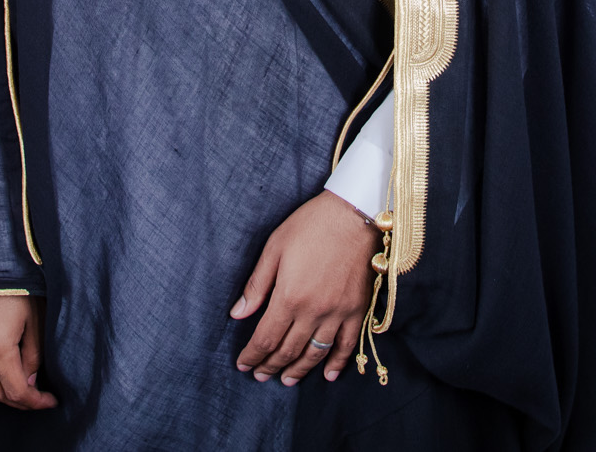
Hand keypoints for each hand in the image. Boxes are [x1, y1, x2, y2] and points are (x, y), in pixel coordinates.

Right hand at [0, 294, 57, 410]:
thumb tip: (30, 380)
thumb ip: (33, 354)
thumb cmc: (15, 283)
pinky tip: (3, 369)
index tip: (50, 401)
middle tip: (39, 400)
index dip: (35, 401)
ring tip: (24, 386)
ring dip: (3, 389)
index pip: (16, 391)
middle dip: (20, 402)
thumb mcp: (35, 319)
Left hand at [231, 191, 378, 386]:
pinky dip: (337, 363)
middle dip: (271, 366)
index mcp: (289, 296)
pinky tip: (328, 375)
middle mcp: (313, 311)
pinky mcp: (357, 310)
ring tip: (286, 380)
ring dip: (299, 370)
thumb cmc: (310, 225)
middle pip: (288, 350)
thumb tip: (238, 314)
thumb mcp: (275, 248)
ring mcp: (338, 313)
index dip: (252, 355)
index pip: (266, 338)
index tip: (243, 364)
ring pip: (315, 353)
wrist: (353, 215)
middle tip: (260, 376)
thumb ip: (257, 285)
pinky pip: (347, 345)